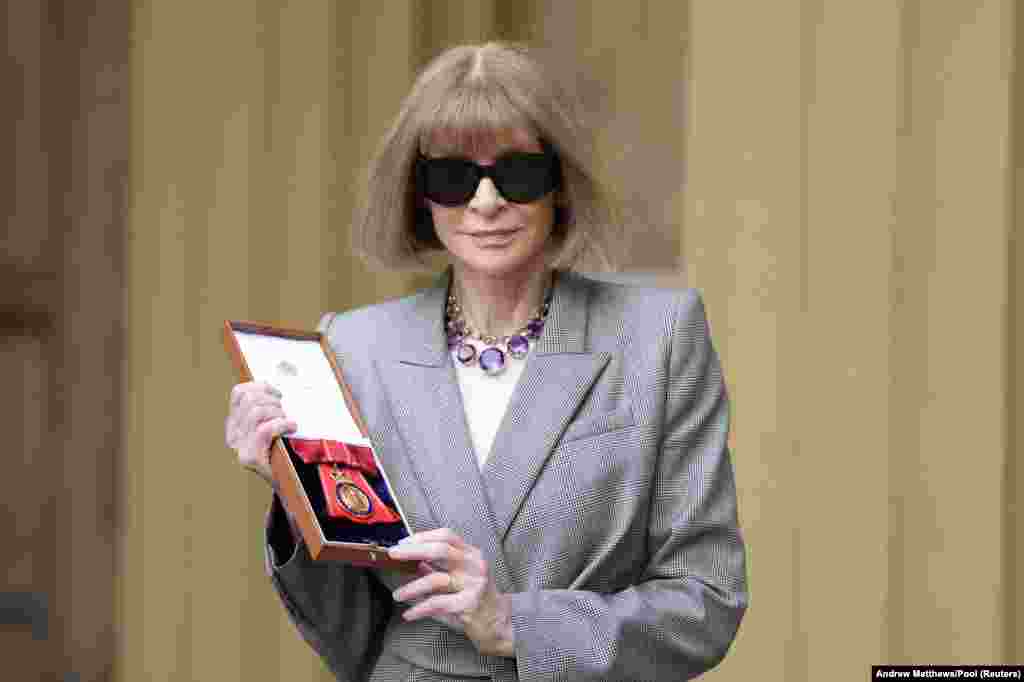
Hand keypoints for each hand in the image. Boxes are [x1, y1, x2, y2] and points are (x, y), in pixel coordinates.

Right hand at [224, 380, 296, 485]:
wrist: (288, 488)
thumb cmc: (283, 455)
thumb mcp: (271, 430)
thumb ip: (267, 412)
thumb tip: (277, 391)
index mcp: (234, 425)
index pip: (239, 393)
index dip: (260, 387)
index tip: (278, 394)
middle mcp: (233, 435)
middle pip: (249, 399)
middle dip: (272, 400)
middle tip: (285, 411)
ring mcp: (240, 448)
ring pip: (256, 412)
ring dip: (277, 412)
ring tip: (288, 421)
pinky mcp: (251, 458)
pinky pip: (264, 430)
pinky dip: (282, 424)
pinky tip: (292, 427)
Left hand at [388, 528, 514, 656]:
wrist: (499, 623)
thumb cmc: (476, 597)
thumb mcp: (462, 577)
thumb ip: (441, 568)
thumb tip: (414, 561)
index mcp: (472, 554)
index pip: (447, 536)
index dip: (423, 536)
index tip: (404, 542)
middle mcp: (474, 565)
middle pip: (440, 550)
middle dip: (413, 550)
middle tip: (393, 554)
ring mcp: (473, 584)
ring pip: (435, 579)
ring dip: (411, 588)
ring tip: (397, 595)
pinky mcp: (469, 604)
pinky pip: (437, 604)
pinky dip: (419, 609)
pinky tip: (409, 614)